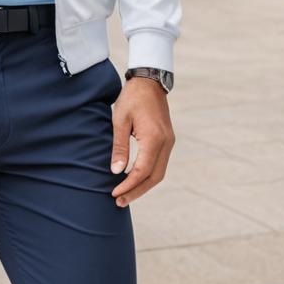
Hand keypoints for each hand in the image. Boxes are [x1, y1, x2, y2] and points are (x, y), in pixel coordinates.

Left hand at [109, 77, 174, 206]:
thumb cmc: (131, 98)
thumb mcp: (120, 120)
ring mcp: (169, 142)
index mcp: (154, 138)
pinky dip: (148, 175)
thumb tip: (116, 171)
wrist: (149, 81)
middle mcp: (166, 143)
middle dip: (136, 191)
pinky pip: (160, 164)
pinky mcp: (167, 140)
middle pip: (154, 177)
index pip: (141, 171)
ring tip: (125, 194)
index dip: (128, 185)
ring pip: (159, 173)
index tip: (114, 194)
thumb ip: (119, 147)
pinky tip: (135, 179)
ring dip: (143, 185)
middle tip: (119, 201)